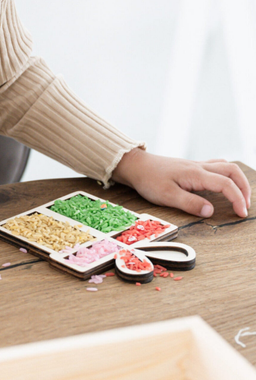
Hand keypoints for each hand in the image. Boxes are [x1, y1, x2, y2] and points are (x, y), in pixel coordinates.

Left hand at [112, 149, 250, 217]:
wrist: (135, 165)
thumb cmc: (148, 180)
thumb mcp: (167, 196)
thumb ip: (190, 203)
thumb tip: (211, 211)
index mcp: (196, 174)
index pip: (226, 184)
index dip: (237, 199)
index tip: (241, 214)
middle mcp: (199, 167)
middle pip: (232, 171)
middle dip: (244, 188)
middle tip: (245, 206)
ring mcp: (195, 165)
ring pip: (225, 167)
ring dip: (236, 180)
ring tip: (239, 196)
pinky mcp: (190, 167)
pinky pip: (215, 166)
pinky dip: (225, 175)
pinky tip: (222, 184)